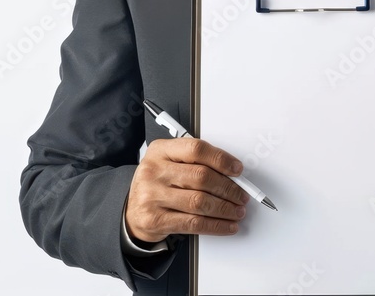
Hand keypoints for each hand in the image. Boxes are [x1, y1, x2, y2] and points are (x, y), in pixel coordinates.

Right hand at [125, 138, 249, 242]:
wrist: (132, 211)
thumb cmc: (157, 184)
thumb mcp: (169, 163)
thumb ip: (196, 162)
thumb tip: (232, 173)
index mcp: (160, 151)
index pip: (196, 149)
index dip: (222, 159)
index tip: (237, 169)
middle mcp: (154, 171)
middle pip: (201, 177)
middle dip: (229, 188)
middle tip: (242, 195)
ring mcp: (153, 196)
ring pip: (200, 202)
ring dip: (225, 208)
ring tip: (237, 210)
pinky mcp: (156, 220)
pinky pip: (194, 223)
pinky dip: (216, 226)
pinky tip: (227, 225)